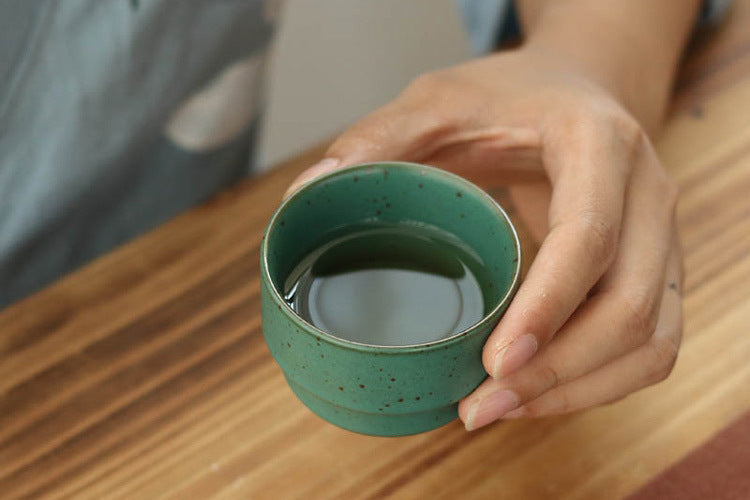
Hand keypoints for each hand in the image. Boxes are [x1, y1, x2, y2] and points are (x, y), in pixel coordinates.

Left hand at [285, 46, 682, 429]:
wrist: (573, 91)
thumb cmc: (508, 96)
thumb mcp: (439, 99)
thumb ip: (378, 138)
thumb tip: (310, 193)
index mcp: (597, 143)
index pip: (587, 235)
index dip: (547, 306)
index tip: (494, 362)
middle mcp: (646, 194)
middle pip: (629, 306)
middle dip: (556, 373)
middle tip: (478, 406)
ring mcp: (661, 238)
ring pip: (649, 339)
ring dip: (579, 391)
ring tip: (498, 410)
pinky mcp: (657, 271)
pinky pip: (652, 346)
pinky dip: (599, 384)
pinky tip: (536, 394)